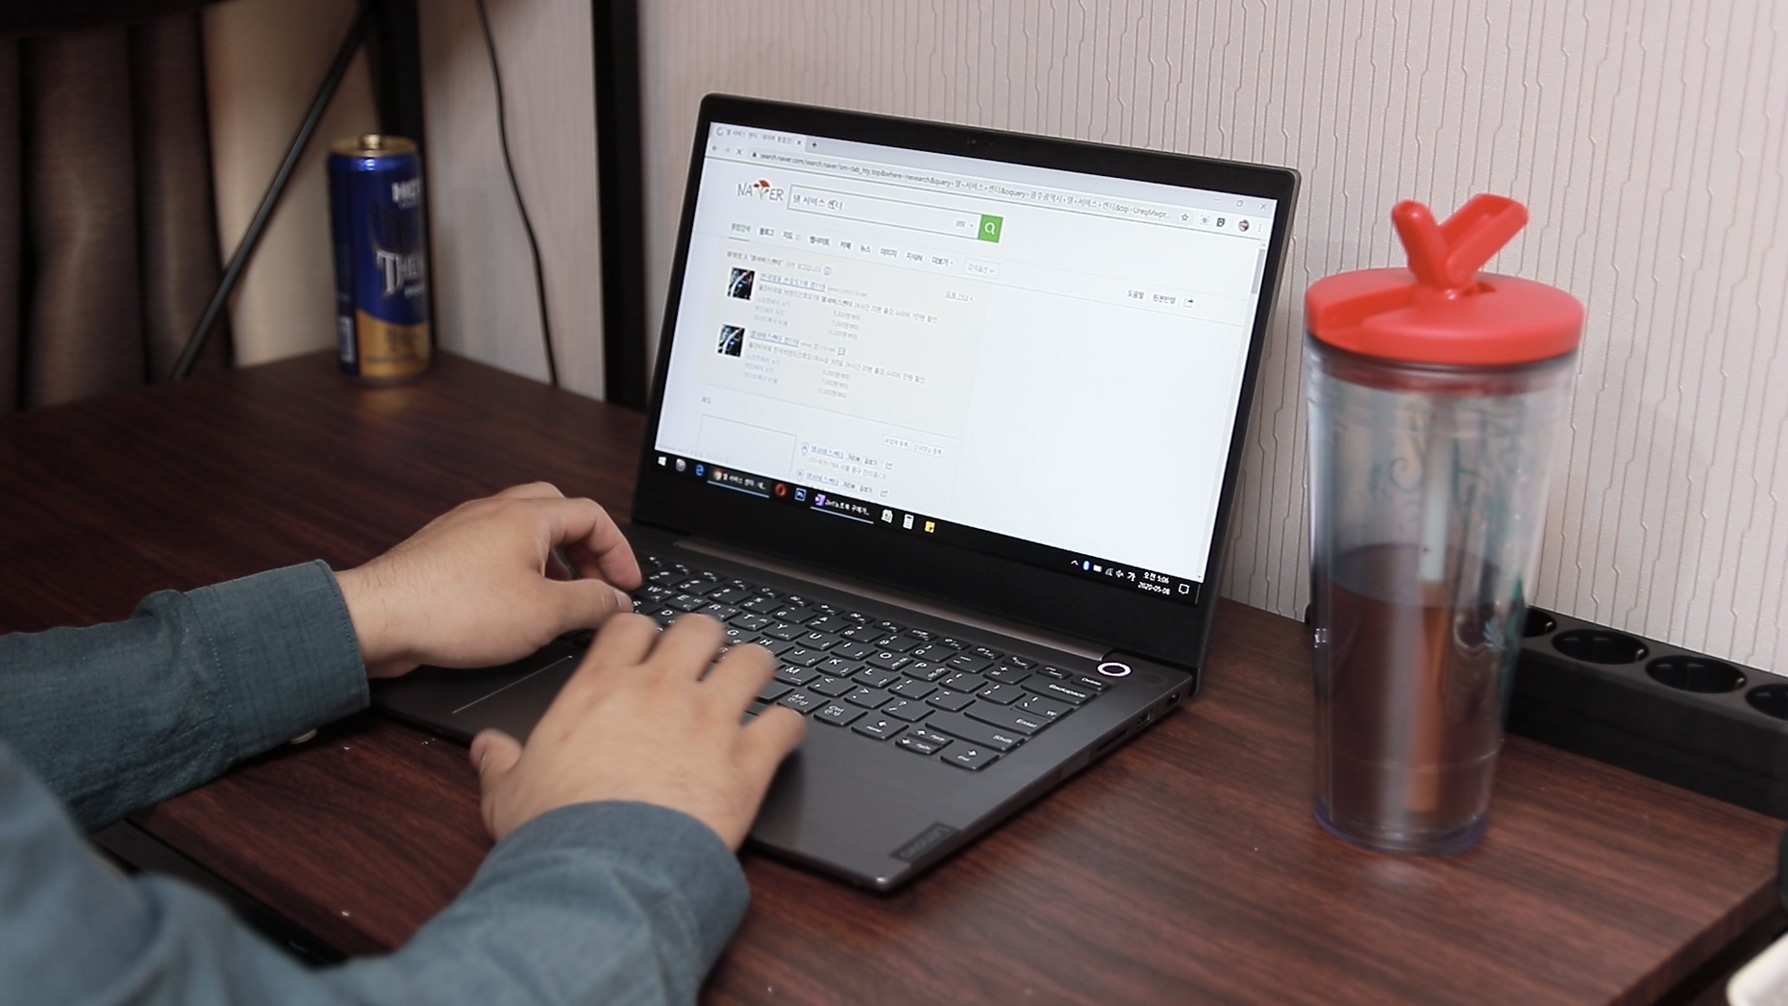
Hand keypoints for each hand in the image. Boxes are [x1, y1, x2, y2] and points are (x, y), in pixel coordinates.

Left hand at [335, 483, 640, 677]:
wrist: (378, 618)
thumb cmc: (453, 610)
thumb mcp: (544, 615)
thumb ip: (590, 604)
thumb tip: (616, 601)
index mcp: (527, 515)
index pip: (593, 516)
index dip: (618, 551)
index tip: (626, 583)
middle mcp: (494, 511)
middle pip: (558, 513)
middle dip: (585, 548)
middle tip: (596, 582)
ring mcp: (465, 528)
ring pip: (523, 532)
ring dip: (551, 561)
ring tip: (560, 599)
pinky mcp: (442, 552)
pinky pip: (494, 550)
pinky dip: (518, 570)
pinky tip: (515, 607)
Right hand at [468, 613, 806, 848]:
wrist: (604, 872)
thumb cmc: (557, 832)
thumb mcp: (508, 793)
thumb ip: (499, 762)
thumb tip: (484, 749)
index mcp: (602, 690)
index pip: (632, 627)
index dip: (645, 633)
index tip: (649, 646)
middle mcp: (660, 691)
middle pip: (699, 628)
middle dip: (707, 639)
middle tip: (708, 659)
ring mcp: (709, 720)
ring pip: (752, 661)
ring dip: (756, 669)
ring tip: (756, 682)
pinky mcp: (747, 759)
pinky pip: (785, 723)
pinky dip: (789, 727)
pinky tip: (783, 735)